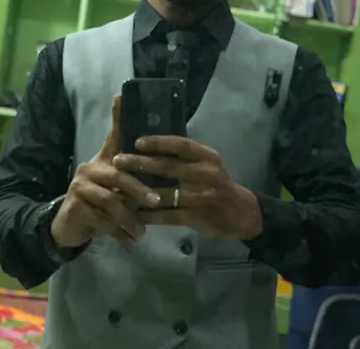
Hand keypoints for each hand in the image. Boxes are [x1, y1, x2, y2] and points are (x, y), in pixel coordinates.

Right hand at [51, 96, 160, 247]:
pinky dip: (119, 233)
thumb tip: (159, 165)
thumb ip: (132, 175)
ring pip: (111, 201)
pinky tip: (130, 241)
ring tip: (142, 231)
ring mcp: (80, 187)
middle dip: (139, 189)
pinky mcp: (75, 207)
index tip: (120, 96)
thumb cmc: (99, 202)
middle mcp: (89, 168)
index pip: (113, 135)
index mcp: (103, 160)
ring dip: (130, 218)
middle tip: (157, 201)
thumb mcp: (115, 187)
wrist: (70, 225)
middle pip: (119, 175)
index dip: (117, 116)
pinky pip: (102, 220)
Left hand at [113, 136, 262, 240]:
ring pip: (164, 193)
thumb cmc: (218, 183)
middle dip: (140, 163)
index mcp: (207, 157)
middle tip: (118, 161)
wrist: (241, 213)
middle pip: (168, 167)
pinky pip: (167, 215)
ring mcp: (201, 197)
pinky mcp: (196, 217)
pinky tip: (134, 212)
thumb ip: (186, 156)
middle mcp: (206, 174)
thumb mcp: (208, 164)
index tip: (136, 141)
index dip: (158, 142)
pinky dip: (149, 214)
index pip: (181, 144)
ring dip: (139, 191)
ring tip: (119, 187)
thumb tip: (152, 144)